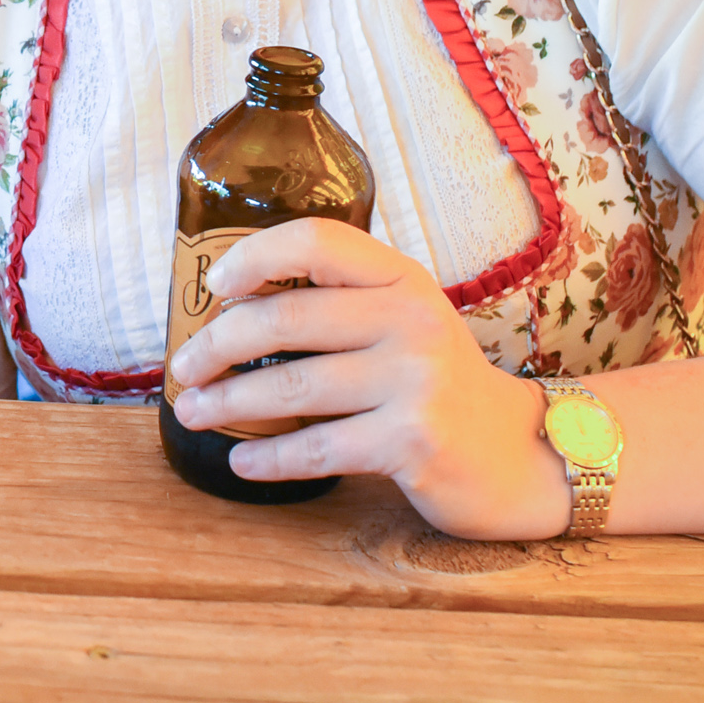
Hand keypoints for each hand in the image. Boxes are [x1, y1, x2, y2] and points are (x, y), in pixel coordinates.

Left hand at [165, 219, 569, 539]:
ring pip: (294, 388)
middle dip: (218, 344)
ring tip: (193, 411)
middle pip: (287, 317)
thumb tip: (232, 307)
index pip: (317, 240)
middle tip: (182, 367)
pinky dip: (270, 458)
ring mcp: (415, 381)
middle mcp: (411, 319)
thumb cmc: (437, 382)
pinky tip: (242, 461)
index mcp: (402, 278)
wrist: (521, 453)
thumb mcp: (403, 320)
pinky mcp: (414, 441)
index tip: (215, 284)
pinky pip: (318, 448)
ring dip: (229, 402)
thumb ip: (341, 302)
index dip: (255, 255)